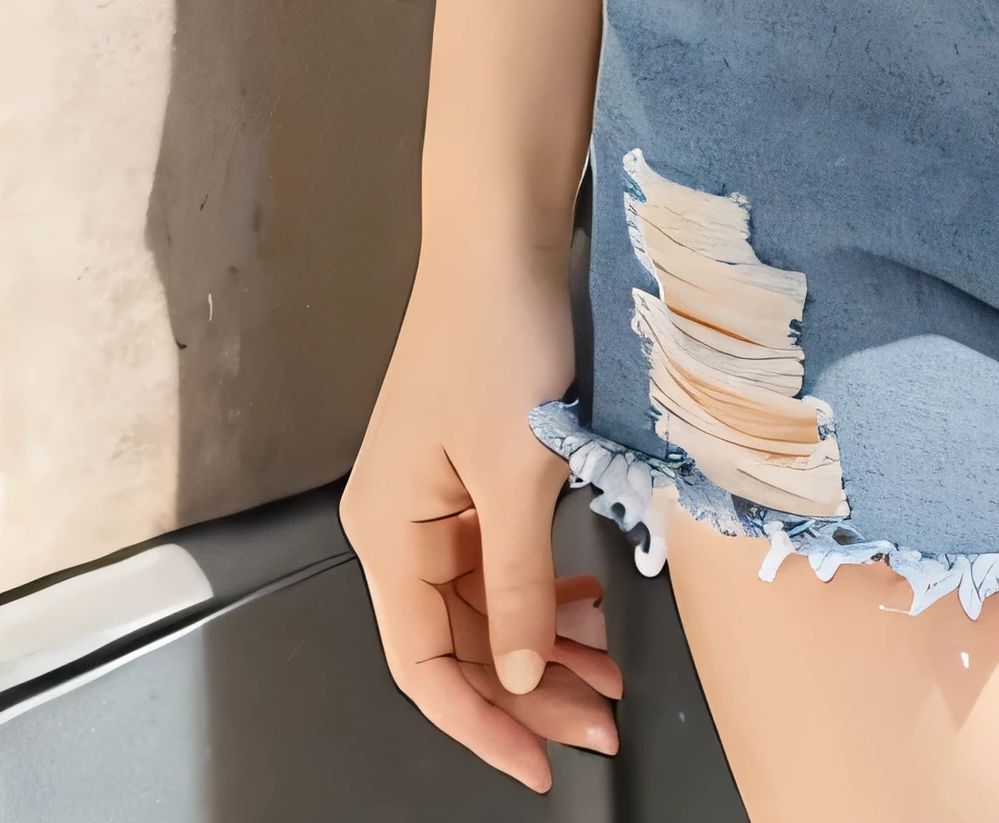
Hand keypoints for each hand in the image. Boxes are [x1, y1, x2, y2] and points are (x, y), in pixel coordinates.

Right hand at [342, 248, 622, 793]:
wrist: (502, 234)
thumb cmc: (497, 333)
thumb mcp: (517, 470)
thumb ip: (520, 582)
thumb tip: (522, 677)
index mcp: (389, 533)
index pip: (425, 665)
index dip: (480, 724)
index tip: (537, 765)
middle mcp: (401, 525)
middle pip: (462, 642)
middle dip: (530, 691)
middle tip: (602, 726)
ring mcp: (435, 498)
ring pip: (488, 605)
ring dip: (545, 643)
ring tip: (610, 677)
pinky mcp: (470, 470)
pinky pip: (502, 557)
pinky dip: (545, 587)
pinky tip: (588, 603)